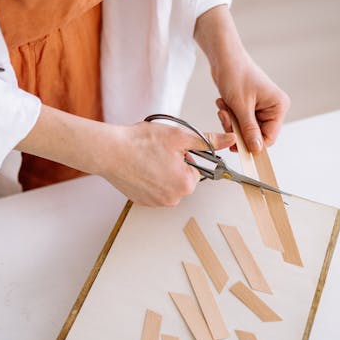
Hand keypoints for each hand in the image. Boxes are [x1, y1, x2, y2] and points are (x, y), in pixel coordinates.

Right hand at [100, 122, 234, 206]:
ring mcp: (155, 203)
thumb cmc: (141, 142)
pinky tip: (139, 167)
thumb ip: (207, 140)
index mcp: (186, 184)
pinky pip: (153, 190)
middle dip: (174, 165)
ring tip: (147, 159)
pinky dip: (149, 179)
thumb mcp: (180, 136)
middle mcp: (173, 199)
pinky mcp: (142, 201)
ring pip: (168, 184)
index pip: (196, 169)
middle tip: (158, 152)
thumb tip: (229, 140)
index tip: (170, 149)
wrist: (109, 151)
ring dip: (162, 172)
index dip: (185, 155)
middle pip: (183, 179)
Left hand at [213, 53, 290, 152]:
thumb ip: (249, 130)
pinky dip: (229, 116)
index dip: (252, 144)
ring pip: (245, 130)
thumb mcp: (241, 106)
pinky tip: (224, 104)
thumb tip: (256, 149)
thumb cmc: (236, 74)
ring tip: (224, 108)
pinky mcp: (250, 107)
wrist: (224, 58)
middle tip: (226, 118)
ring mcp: (261, 108)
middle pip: (255, 135)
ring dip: (231, 122)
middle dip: (238, 129)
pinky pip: (239, 121)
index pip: (269, 137)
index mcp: (278, 106)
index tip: (236, 146)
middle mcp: (273, 108)